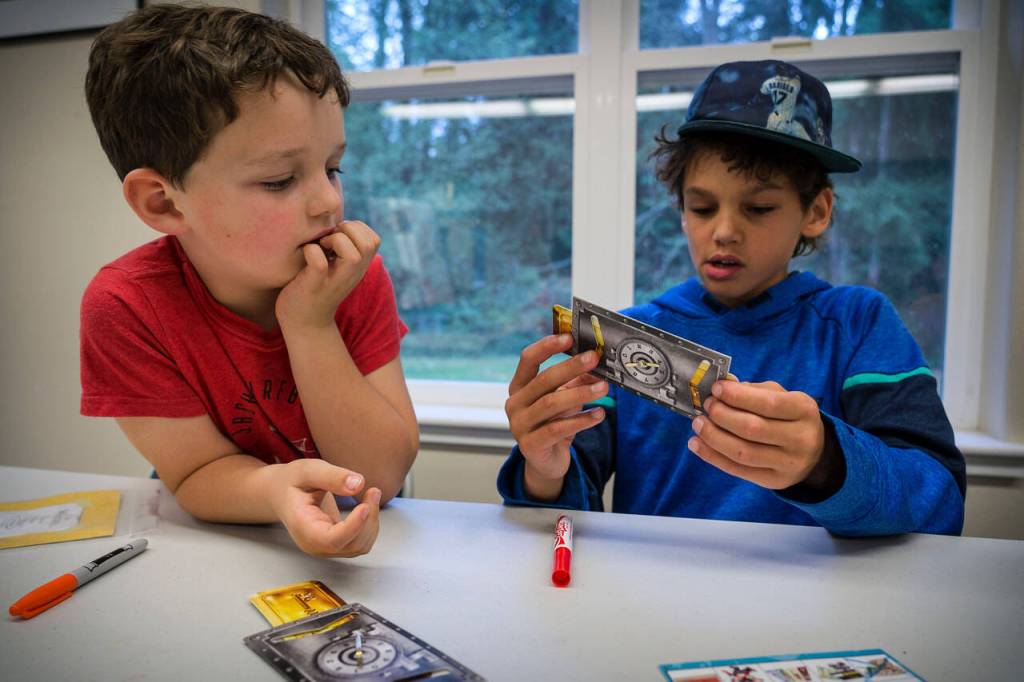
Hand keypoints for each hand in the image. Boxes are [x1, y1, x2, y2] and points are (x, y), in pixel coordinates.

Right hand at [269, 458, 380, 556]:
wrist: (282, 493)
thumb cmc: (293, 481)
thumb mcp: (308, 470)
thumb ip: (331, 476)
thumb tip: (358, 484)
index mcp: (303, 528)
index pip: (331, 540)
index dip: (353, 527)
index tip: (366, 506)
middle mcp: (314, 544)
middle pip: (351, 544)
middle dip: (368, 519)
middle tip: (373, 490)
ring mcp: (326, 548)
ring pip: (360, 546)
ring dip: (372, 522)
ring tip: (371, 494)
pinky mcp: (336, 545)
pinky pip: (361, 543)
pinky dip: (370, 525)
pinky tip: (367, 506)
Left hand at [275, 220, 380, 330]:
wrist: (303, 321)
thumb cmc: (315, 285)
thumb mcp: (336, 265)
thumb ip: (342, 247)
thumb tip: (334, 218)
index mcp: (359, 267)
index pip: (374, 238)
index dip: (357, 228)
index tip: (338, 235)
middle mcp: (352, 274)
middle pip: (370, 242)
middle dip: (348, 231)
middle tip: (329, 240)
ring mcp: (335, 280)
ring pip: (354, 253)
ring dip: (335, 241)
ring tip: (321, 247)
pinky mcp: (315, 285)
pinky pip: (318, 261)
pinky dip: (310, 251)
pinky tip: (305, 255)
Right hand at [505, 334, 607, 499]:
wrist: (546, 462)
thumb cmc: (553, 423)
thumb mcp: (564, 399)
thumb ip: (576, 382)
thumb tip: (596, 367)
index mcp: (519, 386)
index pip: (528, 359)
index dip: (547, 346)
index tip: (568, 337)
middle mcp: (515, 403)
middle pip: (543, 380)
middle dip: (570, 367)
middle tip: (594, 359)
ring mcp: (519, 425)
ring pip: (551, 404)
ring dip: (581, 393)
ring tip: (604, 388)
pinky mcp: (530, 445)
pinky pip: (558, 429)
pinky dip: (581, 420)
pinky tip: (599, 414)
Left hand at [687, 380, 825, 489]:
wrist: (814, 453)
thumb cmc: (790, 417)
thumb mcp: (782, 397)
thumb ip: (753, 390)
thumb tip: (722, 387)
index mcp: (804, 410)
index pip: (768, 404)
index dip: (738, 396)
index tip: (716, 389)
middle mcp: (800, 439)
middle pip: (752, 429)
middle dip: (722, 415)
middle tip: (707, 406)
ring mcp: (788, 463)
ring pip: (742, 452)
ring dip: (713, 437)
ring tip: (698, 424)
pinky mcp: (774, 481)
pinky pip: (738, 470)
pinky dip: (712, 457)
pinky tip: (697, 444)